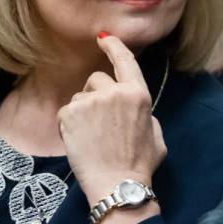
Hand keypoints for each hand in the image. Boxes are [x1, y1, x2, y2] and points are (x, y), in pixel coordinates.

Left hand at [57, 33, 165, 223]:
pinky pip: (66, 112)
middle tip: (99, 123)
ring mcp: (91, 101)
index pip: (125, 61)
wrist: (118, 185)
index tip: (103, 37)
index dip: (114, 46)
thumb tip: (135, 108)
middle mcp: (115, 92)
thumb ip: (145, 113)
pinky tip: (80, 142)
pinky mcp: (71, 113)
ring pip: (80, 96)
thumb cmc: (139, 164)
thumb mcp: (156, 134)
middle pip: (96, 79)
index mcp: (138, 94)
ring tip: (91, 138)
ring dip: (82, 112)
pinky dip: (69, 125)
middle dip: (95, 94)